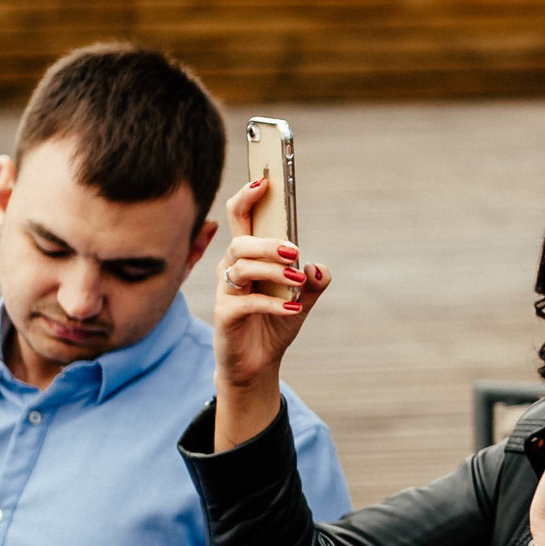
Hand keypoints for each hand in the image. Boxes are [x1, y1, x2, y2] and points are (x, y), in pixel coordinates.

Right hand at [211, 176, 331, 450]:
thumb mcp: (302, 301)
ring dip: (273, 271)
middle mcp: (232, 269)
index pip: (240, 218)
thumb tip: (318, 268)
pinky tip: (294, 309)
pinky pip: (245, 302)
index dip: (247, 197)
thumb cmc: (274, 324)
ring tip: (297, 281)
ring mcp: (226, 291)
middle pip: (240, 242)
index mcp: (249, 257)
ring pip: (242, 267)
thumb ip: (314, 283)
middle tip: (294, 250)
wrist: (258, 364)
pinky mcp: (226, 315)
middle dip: (267, 242)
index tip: (264, 181)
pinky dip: (272, 304)